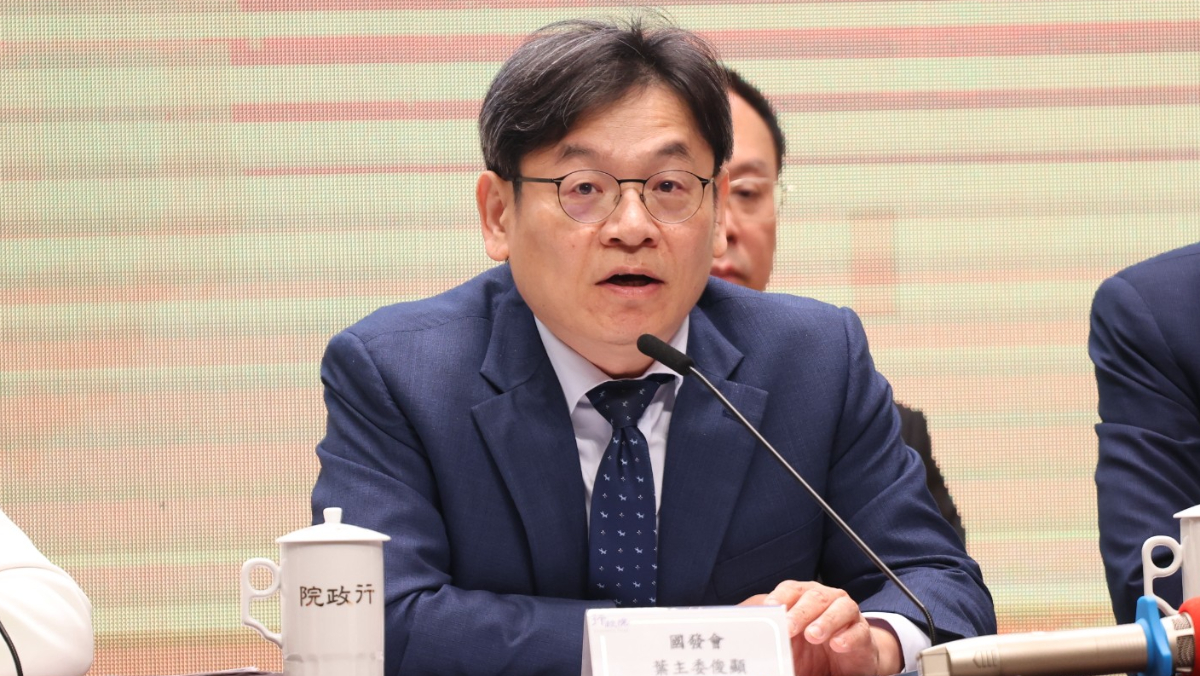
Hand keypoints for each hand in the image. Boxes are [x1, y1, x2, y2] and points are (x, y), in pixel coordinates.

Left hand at [740, 580, 901, 675]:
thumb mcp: (786, 643)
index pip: (790, 590)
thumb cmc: (810, 649)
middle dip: (800, 611)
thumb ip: (769, 635)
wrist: (845, 663)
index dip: (779, 597)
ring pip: (840, 608)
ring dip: (826, 621)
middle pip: (814, 597)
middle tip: (788, 627)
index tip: (769, 609)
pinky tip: (837, 645)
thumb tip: (746, 630)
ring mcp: (846, 615)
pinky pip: (859, 630)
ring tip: (813, 635)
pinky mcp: (863, 633)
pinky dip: (848, 636)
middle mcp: (826, 600)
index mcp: (803, 598)